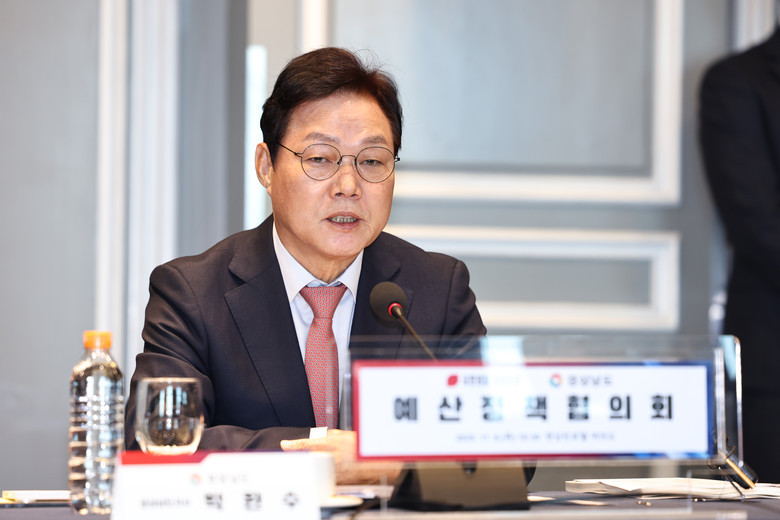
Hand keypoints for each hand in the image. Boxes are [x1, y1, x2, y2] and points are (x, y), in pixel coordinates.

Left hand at [281, 429, 401, 484]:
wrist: (378, 463)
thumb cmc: (363, 448)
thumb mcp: (344, 436)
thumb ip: (329, 437)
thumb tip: (318, 438)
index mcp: (330, 445)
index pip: (306, 444)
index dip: (293, 444)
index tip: (284, 444)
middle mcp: (329, 458)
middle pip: (308, 459)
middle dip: (303, 458)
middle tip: (299, 457)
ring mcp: (332, 472)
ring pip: (316, 471)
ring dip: (315, 468)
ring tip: (325, 465)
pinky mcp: (337, 483)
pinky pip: (326, 479)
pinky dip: (326, 476)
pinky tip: (332, 473)